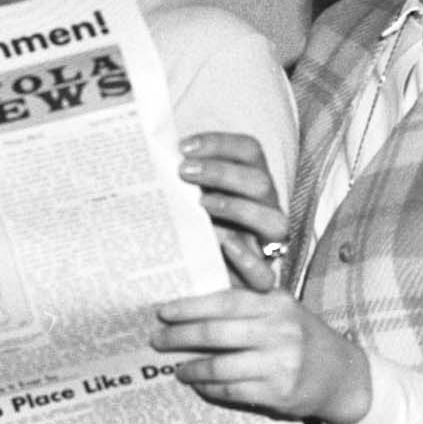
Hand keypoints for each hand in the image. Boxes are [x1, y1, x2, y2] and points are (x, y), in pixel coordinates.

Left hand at [152, 286, 372, 423]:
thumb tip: (204, 280)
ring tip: (177, 368)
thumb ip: (248, 293)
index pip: (224, 301)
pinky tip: (199, 384)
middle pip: (216, 333)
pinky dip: (210, 388)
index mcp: (276, 303)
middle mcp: (279, 330)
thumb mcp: (282, 306)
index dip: (189, 308)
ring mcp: (280, 363)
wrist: (341, 375)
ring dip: (192, 368)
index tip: (163, 312)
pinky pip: (232, 390)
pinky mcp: (279, 392)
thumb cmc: (301, 336)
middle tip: (158, 340)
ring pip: (220, 366)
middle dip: (180, 337)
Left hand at [179, 132, 289, 291]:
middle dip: (222, 172)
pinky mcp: (260, 280)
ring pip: (275, 222)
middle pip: (260, 182)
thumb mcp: (186, 201)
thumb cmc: (190, 229)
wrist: (195, 278)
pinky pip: (266, 275)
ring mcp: (267, 245)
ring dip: (238, 209)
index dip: (221, 143)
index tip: (182, 147)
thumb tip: (147, 155)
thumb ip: (178, 181)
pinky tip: (225, 246)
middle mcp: (265, 210)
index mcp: (251, 184)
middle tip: (183, 172)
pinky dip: (248, 260)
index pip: (249, 151)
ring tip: (202, 205)